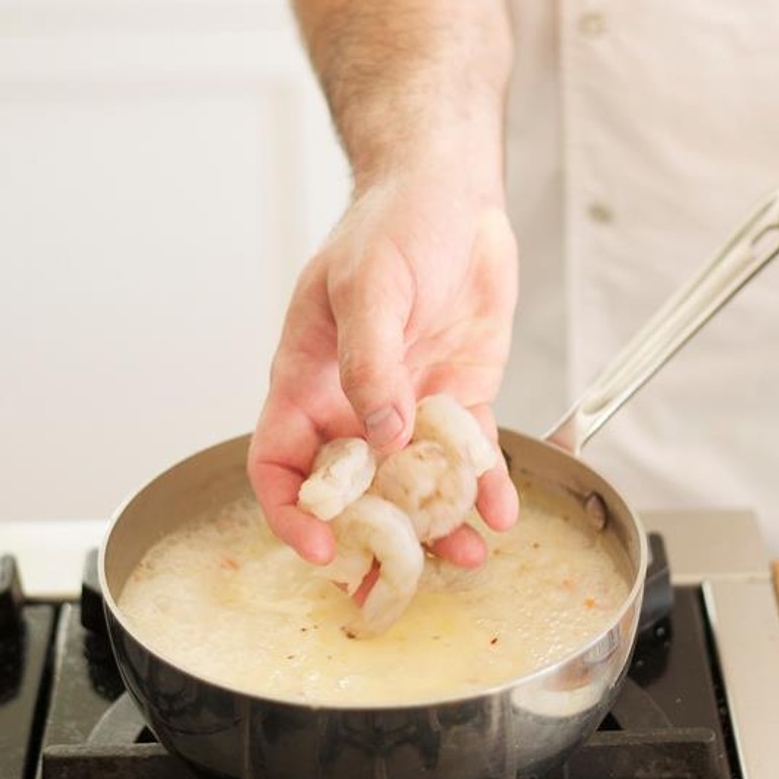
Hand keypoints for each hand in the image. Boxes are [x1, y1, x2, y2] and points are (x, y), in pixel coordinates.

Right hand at [247, 170, 519, 566]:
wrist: (452, 193)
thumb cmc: (390, 224)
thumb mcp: (367, 286)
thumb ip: (369, 363)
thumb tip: (379, 436)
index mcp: (307, 380)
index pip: (280, 464)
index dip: (292, 514)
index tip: (323, 548)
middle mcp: (353, 406)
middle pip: (350, 495)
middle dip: (371, 543)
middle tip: (396, 584)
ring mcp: (407, 407)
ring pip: (413, 488)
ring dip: (435, 527)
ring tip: (466, 555)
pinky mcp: (457, 400)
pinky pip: (468, 458)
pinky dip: (484, 488)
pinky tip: (499, 511)